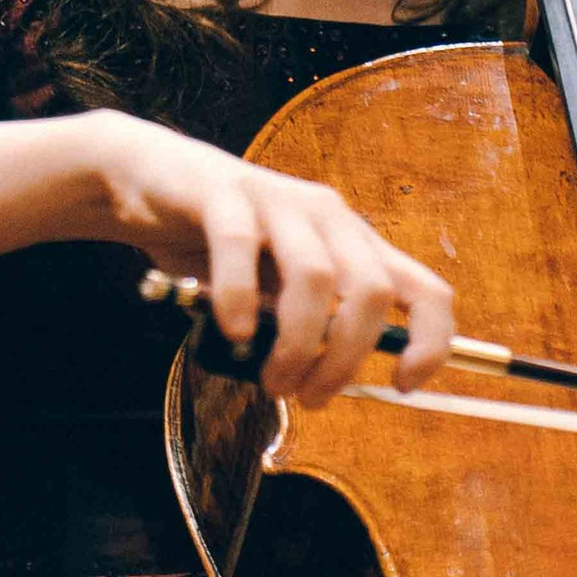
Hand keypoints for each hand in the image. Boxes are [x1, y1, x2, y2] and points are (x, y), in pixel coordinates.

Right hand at [90, 113, 453, 408]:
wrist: (144, 179)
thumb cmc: (216, 245)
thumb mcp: (274, 291)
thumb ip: (306, 326)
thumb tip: (327, 384)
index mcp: (353, 244)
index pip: (427, 291)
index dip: (432, 342)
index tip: (403, 385)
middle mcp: (328, 217)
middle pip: (374, 292)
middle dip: (346, 359)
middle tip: (309, 396)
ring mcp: (278, 200)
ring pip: (316, 276)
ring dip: (296, 343)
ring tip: (270, 379)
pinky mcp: (224, 192)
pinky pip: (240, 246)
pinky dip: (239, 298)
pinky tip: (231, 331)